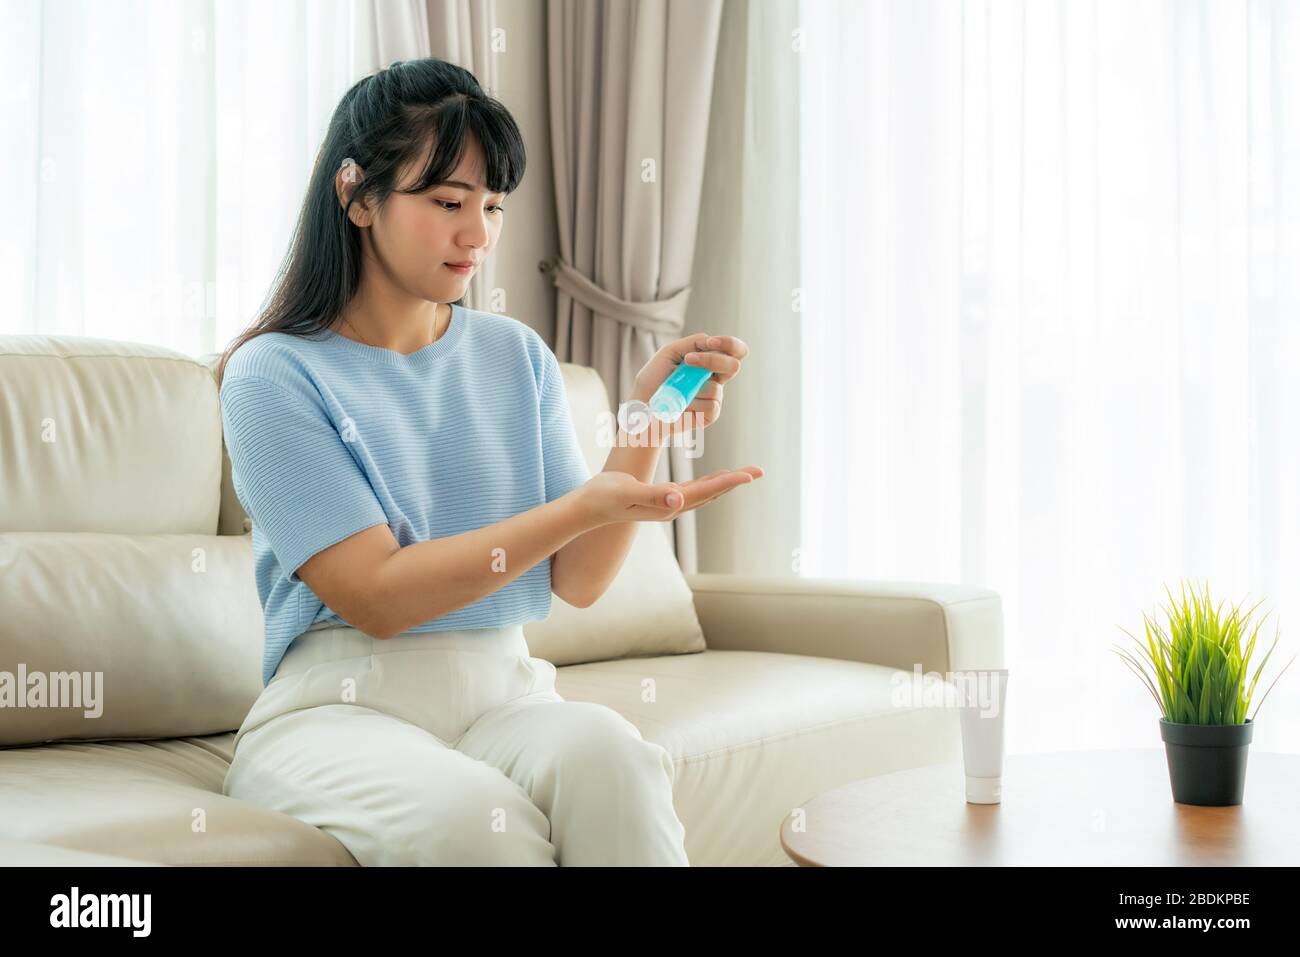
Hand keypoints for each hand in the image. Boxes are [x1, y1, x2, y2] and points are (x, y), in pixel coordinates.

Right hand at [575, 466, 764, 526]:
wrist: (586, 509)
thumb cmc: (603, 497)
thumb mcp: (628, 492)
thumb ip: (654, 495)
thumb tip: (679, 497)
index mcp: (669, 504)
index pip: (707, 491)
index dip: (730, 481)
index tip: (751, 474)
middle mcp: (672, 507)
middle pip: (712, 493)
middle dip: (735, 481)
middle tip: (759, 471)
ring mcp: (666, 506)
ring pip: (704, 493)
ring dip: (724, 483)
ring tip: (743, 474)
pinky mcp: (660, 501)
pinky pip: (692, 492)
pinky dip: (707, 483)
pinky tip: (712, 479)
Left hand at [628, 333, 748, 435]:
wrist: (643, 405)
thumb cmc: (654, 378)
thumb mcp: (670, 352)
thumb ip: (693, 342)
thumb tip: (712, 341)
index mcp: (710, 362)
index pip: (734, 350)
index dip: (728, 343)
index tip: (708, 343)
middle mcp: (715, 379)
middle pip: (733, 366)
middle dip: (713, 360)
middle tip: (688, 361)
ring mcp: (714, 397)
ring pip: (715, 388)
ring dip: (691, 387)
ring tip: (675, 391)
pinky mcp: (711, 415)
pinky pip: (711, 406)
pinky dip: (692, 403)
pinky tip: (681, 405)